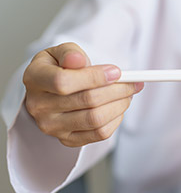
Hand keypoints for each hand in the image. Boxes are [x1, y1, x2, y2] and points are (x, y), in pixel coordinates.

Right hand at [23, 42, 143, 146]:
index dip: (95, 77)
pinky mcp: (67, 139)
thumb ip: (70, 52)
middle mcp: (39, 106)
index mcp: (35, 79)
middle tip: (133, 83)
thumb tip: (79, 60)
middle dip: (117, 90)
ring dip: (120, 105)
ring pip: (96, 119)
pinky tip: (118, 108)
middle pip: (87, 101)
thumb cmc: (59, 68)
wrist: (51, 92)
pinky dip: (116, 120)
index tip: (116, 72)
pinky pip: (99, 134)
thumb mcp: (61, 52)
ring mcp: (52, 126)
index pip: (64, 82)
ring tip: (128, 94)